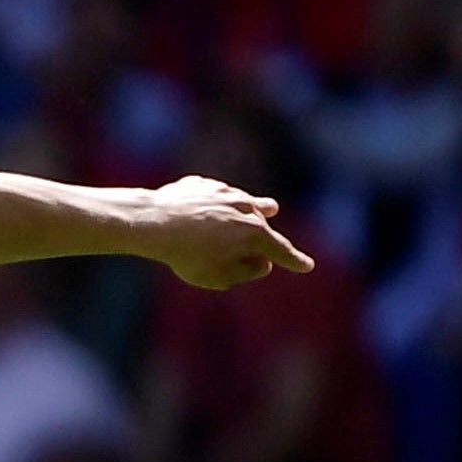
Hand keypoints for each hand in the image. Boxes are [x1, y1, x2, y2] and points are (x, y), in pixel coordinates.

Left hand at [142, 176, 312, 288]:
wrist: (154, 221)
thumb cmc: (186, 255)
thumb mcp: (217, 277)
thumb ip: (245, 273)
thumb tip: (263, 264)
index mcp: (255, 233)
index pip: (280, 250)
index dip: (294, 260)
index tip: (306, 266)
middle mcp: (246, 208)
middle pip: (263, 223)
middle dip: (267, 236)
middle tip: (272, 249)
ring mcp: (225, 193)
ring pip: (246, 201)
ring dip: (256, 208)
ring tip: (270, 209)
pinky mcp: (202, 185)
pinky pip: (212, 196)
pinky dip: (214, 204)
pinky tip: (205, 212)